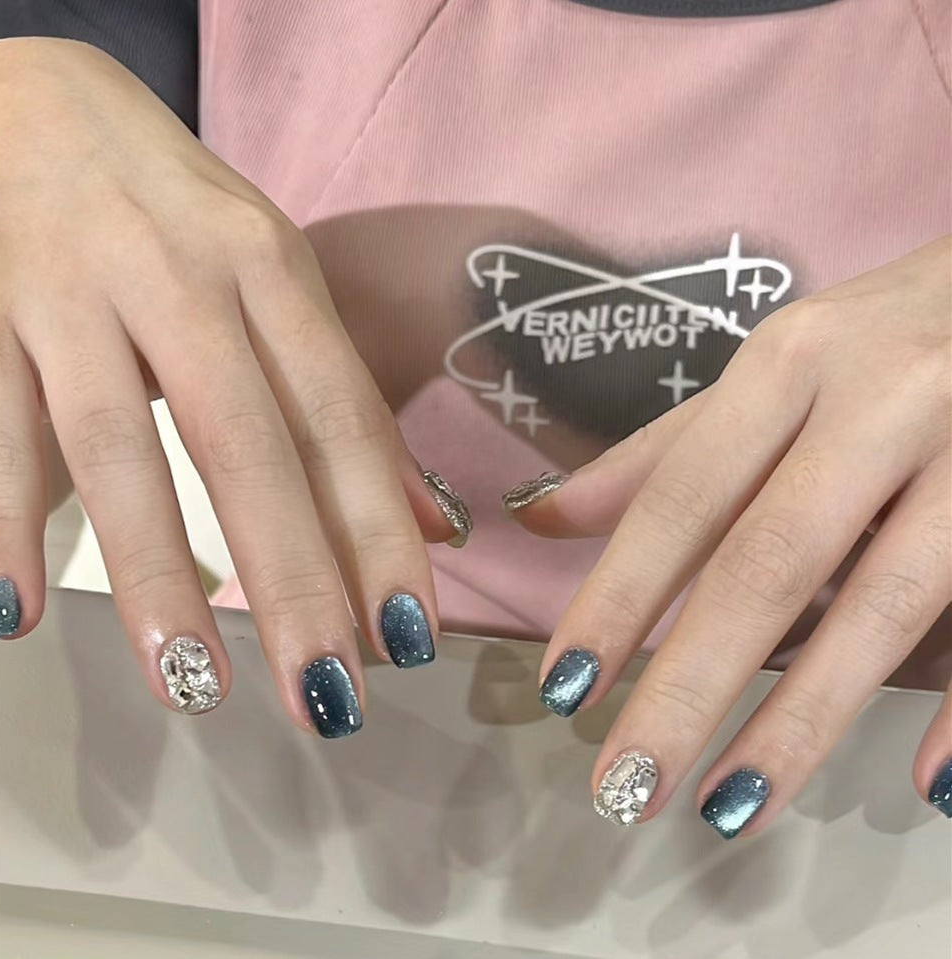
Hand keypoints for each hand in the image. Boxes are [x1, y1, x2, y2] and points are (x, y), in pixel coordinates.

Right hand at [0, 39, 466, 732]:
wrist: (43, 103)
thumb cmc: (182, 216)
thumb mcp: (281, 284)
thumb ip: (346, 405)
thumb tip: (434, 521)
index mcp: (272, 275)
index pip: (343, 422)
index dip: (381, 531)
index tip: (409, 633)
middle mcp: (183, 281)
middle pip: (248, 445)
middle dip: (294, 578)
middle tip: (326, 696)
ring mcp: (75, 293)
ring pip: (118, 444)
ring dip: (155, 571)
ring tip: (192, 683)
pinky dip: (1, 515)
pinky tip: (12, 611)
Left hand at [507, 236, 951, 830]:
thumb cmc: (878, 340)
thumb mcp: (768, 373)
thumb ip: (662, 453)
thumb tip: (542, 516)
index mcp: (790, 363)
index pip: (684, 495)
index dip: (617, 594)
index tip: (564, 687)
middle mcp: (880, 400)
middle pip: (769, 560)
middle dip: (689, 683)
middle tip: (623, 785)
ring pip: (884, 600)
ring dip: (803, 716)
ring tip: (729, 806)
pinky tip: (922, 783)